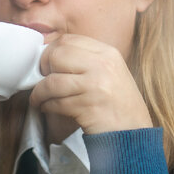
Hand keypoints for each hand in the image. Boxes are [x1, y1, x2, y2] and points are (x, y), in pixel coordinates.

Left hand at [29, 34, 152, 135]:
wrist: (134, 134)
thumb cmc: (119, 105)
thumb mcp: (110, 73)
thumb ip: (87, 61)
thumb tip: (51, 56)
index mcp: (108, 53)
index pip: (69, 40)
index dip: (51, 51)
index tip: (46, 64)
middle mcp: (103, 66)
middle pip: (57, 55)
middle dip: (43, 68)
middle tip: (41, 80)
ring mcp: (96, 86)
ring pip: (52, 81)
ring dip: (39, 92)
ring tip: (39, 98)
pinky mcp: (88, 107)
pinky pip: (57, 102)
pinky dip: (47, 106)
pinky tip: (48, 108)